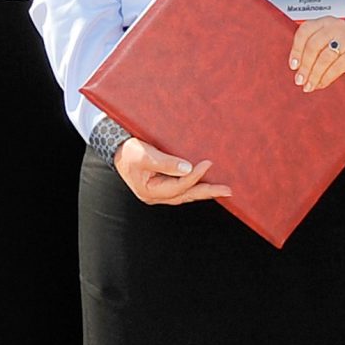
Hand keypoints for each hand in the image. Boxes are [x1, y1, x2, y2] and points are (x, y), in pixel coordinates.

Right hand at [112, 137, 230, 205]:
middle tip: (227, 190)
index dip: (194, 176)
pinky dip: (195, 186)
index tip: (208, 163)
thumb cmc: (128, 151)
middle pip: (185, 195)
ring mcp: (160, 192)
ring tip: (222, 190)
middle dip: (207, 192)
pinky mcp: (163, 185)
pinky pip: (183, 189)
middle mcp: (156, 195)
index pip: (178, 186)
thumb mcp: (145, 155)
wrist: (118, 148)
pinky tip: (207, 183)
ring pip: (186, 194)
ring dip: (204, 191)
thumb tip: (188, 168)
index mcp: (149, 191)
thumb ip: (166, 162)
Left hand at [289, 17, 344, 92]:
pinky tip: (321, 84)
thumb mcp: (326, 42)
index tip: (293, 66)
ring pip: (324, 57)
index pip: (304, 31)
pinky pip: (337, 67)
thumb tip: (294, 68)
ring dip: (314, 74)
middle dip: (305, 66)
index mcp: (324, 22)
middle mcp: (336, 26)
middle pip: (313, 45)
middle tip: (299, 80)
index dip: (296, 50)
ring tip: (309, 85)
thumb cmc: (342, 49)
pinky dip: (326, 78)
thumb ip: (311, 47)